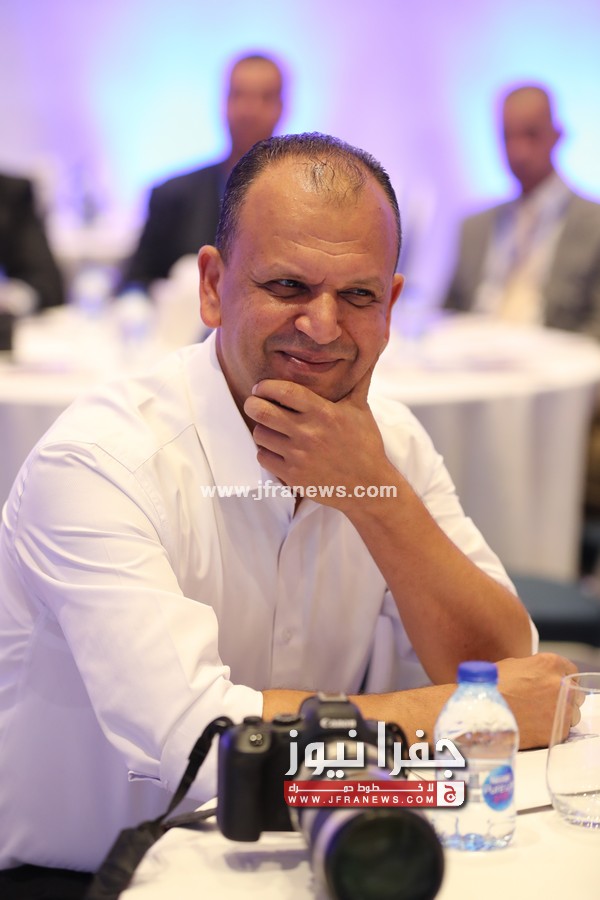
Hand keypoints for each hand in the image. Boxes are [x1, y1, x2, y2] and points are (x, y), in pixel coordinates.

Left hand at [243, 366, 396, 509]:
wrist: (368, 486)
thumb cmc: (365, 444)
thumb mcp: (361, 409)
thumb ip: (358, 380)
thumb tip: (372, 350)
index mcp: (323, 413)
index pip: (283, 391)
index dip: (265, 386)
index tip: (262, 387)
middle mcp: (308, 433)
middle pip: (262, 411)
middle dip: (253, 403)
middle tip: (255, 403)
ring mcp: (299, 456)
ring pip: (259, 434)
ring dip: (261, 428)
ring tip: (270, 427)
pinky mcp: (293, 476)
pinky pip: (263, 458)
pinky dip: (266, 452)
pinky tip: (276, 448)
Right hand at [497, 653, 578, 748]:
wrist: (481, 713)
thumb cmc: (491, 687)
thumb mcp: (512, 666)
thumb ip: (534, 669)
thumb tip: (539, 675)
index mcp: (550, 664)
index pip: (570, 670)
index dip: (561, 678)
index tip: (554, 684)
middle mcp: (560, 685)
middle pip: (574, 691)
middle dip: (562, 696)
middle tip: (544, 701)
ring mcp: (561, 708)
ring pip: (572, 712)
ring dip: (560, 713)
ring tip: (539, 716)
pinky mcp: (558, 730)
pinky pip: (563, 729)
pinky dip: (553, 728)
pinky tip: (536, 726)